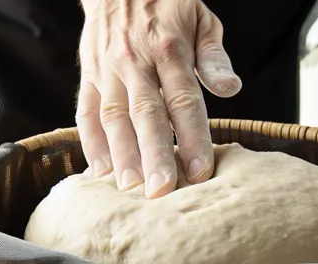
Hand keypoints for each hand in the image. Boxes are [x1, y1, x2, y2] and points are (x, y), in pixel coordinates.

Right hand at [76, 0, 240, 197]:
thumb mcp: (200, 19)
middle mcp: (137, 61)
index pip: (183, 100)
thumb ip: (213, 56)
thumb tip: (231, 89)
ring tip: (130, 187)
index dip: (192, 137)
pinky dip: (91, 142)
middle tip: (162, 190)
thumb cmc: (168, 4)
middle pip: (146, 114)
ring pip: (114, 117)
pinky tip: (100, 170)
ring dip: (121, 154)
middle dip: (155, 155)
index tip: (199, 171)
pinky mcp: (89, 75)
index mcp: (170, 49)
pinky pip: (87, 111)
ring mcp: (109, 70)